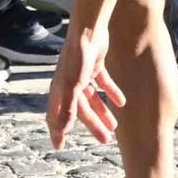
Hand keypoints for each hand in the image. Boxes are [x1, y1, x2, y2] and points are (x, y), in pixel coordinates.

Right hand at [47, 25, 121, 148]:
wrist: (89, 30)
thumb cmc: (77, 57)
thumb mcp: (73, 85)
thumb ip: (68, 107)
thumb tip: (62, 129)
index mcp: (60, 91)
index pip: (55, 116)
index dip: (57, 132)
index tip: (59, 147)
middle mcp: (69, 84)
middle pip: (80, 111)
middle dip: (93, 126)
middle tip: (105, 140)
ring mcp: (82, 74)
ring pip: (93, 99)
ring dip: (103, 112)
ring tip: (115, 127)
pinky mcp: (95, 65)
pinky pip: (104, 83)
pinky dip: (112, 92)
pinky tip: (122, 102)